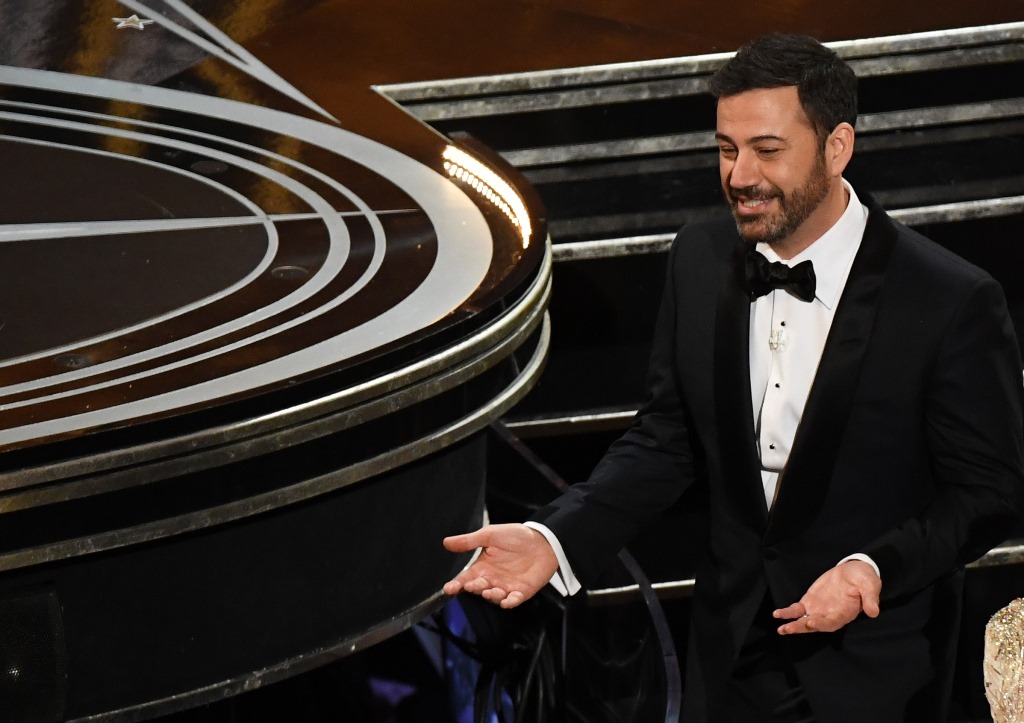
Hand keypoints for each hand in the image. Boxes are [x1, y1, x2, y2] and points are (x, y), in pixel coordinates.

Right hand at [443, 523, 558, 608]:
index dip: (456, 584)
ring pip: (494, 597)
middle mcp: (492, 579)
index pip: (465, 578)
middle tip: (471, 584)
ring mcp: (506, 586)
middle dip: (473, 588)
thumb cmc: (516, 536)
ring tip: (490, 590)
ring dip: (490, 595)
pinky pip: (513, 600)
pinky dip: (509, 602)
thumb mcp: (489, 535)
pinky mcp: (521, 592)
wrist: (543, 540)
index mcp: (482, 566)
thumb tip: (446, 542)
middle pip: (478, 589)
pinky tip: (506, 601)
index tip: (449, 588)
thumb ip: (469, 541)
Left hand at [773, 560, 880, 633]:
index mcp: (845, 613)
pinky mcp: (811, 601)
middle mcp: (830, 615)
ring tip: (781, 629)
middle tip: (787, 629)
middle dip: (801, 628)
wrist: (854, 571)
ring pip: (804, 620)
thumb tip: (874, 612)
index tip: (811, 623)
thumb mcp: (870, 585)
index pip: (832, 622)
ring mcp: (819, 609)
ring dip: (792, 625)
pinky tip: (777, 614)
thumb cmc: (864, 579)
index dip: (822, 624)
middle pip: (815, 625)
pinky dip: (788, 612)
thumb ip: (870, 598)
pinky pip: (798, 609)